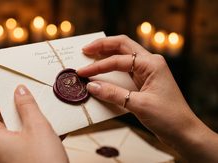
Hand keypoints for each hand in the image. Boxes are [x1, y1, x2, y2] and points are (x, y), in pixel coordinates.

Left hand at [0, 85, 68, 162]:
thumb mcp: (38, 128)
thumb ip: (27, 106)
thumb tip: (20, 91)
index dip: (1, 94)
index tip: (14, 87)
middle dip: (17, 109)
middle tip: (32, 101)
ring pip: (9, 133)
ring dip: (26, 123)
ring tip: (42, 116)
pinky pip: (15, 146)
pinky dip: (28, 137)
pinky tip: (46, 134)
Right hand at [77, 35, 217, 161]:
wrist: (183, 131)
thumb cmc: (168, 117)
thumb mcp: (138, 105)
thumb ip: (113, 94)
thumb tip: (91, 86)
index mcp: (151, 64)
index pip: (119, 60)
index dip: (99, 66)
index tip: (83, 72)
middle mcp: (149, 63)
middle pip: (122, 45)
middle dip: (102, 45)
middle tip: (85, 50)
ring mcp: (147, 71)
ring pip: (123, 54)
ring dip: (107, 53)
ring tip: (90, 55)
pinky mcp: (143, 81)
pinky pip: (125, 69)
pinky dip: (112, 68)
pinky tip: (102, 71)